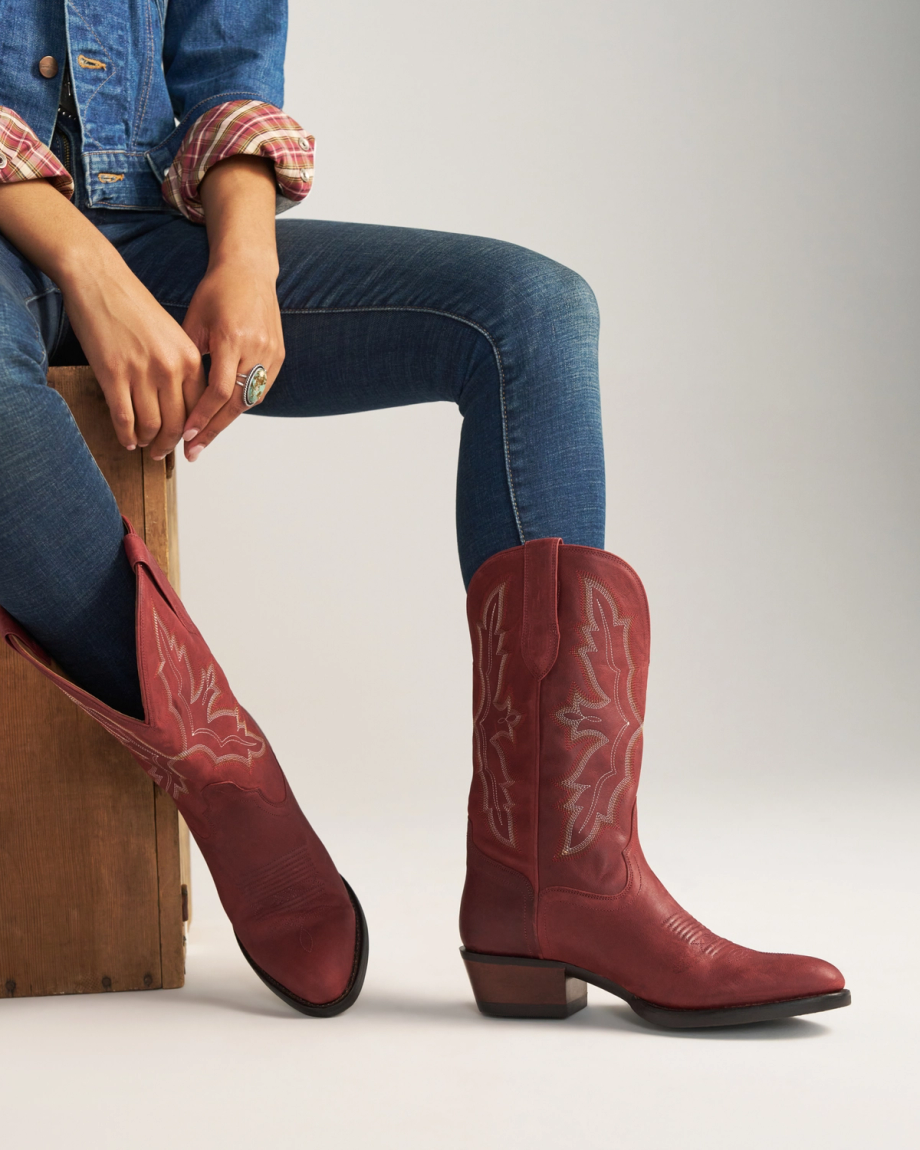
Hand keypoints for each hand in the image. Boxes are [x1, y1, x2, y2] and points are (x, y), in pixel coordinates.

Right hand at [62, 250, 206, 458]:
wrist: (100, 280)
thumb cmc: (135, 306)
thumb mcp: (173, 336)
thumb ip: (182, 367)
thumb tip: (185, 404)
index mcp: (190, 359)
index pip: (199, 408)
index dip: (193, 431)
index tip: (186, 442)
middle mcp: (170, 368)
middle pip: (177, 423)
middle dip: (169, 444)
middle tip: (161, 452)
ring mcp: (141, 373)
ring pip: (151, 426)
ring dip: (147, 442)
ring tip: (142, 446)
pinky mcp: (112, 375)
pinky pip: (124, 419)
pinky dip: (126, 435)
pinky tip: (125, 440)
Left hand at [179, 154, 283, 460]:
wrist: (250, 270)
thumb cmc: (218, 290)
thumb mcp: (194, 320)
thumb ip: (189, 357)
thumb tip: (175, 394)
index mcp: (232, 339)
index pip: (217, 391)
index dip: (200, 417)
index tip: (185, 435)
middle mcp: (256, 348)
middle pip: (235, 403)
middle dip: (212, 430)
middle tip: (194, 451)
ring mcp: (271, 353)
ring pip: (249, 400)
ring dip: (226, 420)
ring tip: (205, 438)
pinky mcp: (279, 355)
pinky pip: (260, 389)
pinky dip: (241, 403)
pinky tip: (223, 415)